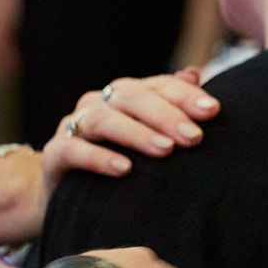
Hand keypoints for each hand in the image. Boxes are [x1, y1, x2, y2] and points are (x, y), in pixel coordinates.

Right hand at [42, 69, 219, 193]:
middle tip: (194, 137)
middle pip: (132, 96)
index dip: (186, 95)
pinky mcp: (55, 154)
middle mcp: (100, 103)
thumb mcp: (153, 136)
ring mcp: (74, 126)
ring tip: (165, 150)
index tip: (213, 110)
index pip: (159, 85)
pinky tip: (124, 169)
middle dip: (166, 115)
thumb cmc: (124, 160)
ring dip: (137, 134)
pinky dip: (99, 157)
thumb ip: (173, 106)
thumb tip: (194, 73)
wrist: (73, 195)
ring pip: (104, 120)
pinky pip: (73, 149)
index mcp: (127, 95)